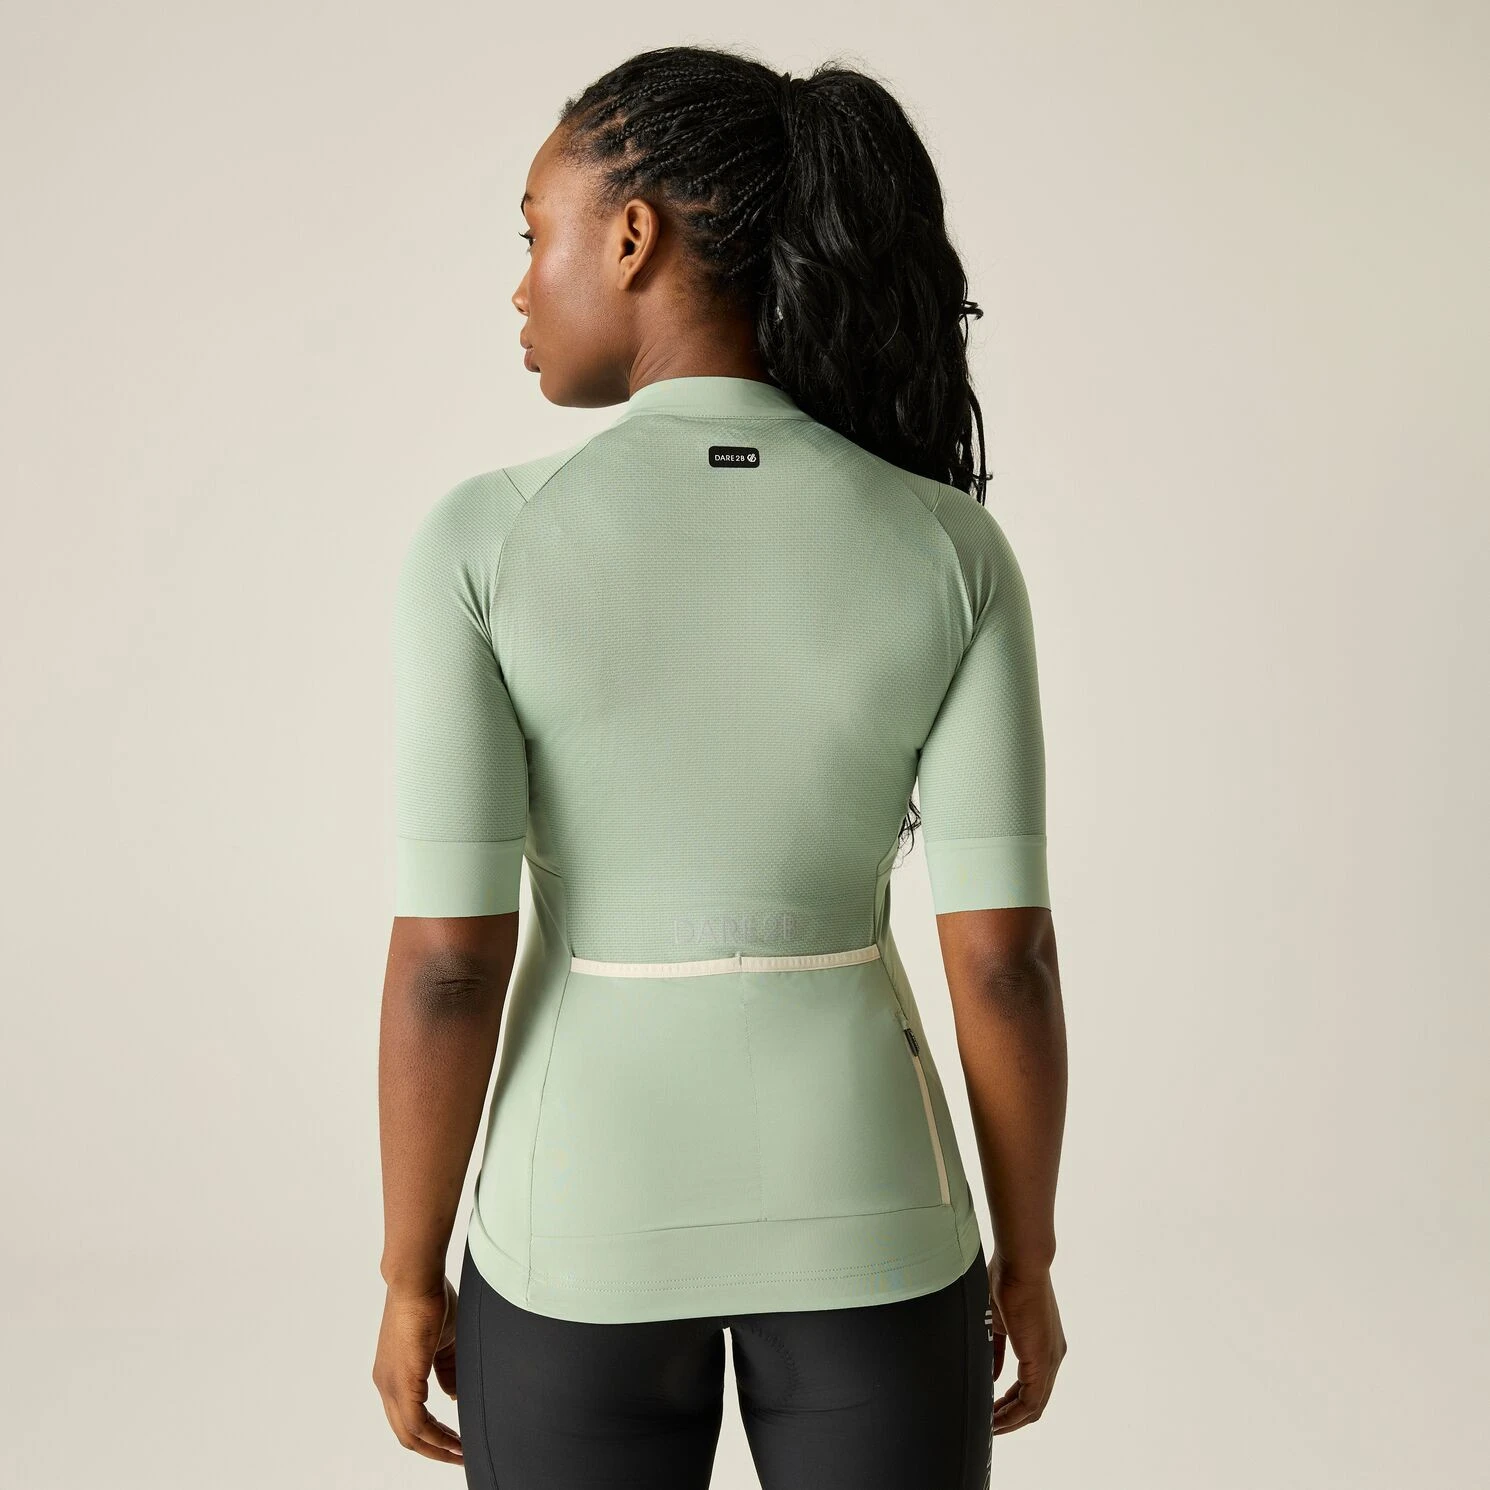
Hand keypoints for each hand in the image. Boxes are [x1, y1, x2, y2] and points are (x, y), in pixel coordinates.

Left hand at [372, 1275, 462, 1464]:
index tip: (455, 1442)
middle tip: (459, 1456)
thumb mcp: (443, 1343)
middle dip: (435, 1450)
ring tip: (462, 1453)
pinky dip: (437, 1437)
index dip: (432, 1434)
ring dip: (438, 1448)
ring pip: (410, 1434)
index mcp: (393, 1374)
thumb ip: (447, 1371)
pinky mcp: (402, 1381)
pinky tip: (456, 1440)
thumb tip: (453, 1397)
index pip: (408, 1417)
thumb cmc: (432, 1300)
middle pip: (406, 1434)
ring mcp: (390, 1384)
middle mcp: (386, 1384)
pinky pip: (417, 1423)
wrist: (418, 1279)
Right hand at [986, 1254, 1065, 1433]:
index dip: (1011, 1401)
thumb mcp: (998, 1321)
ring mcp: (1050, 1359)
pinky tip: (995, 1419)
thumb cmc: (1006, 1279)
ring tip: (990, 1427)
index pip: (1030, 1384)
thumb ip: (997, 1349)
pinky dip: (1012, 1414)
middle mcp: (1052, 1356)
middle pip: (1035, 1402)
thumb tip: (993, 1373)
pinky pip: (1030, 1402)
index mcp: (1042, 1344)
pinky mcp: (1042, 1361)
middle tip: (989, 1425)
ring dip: (1011, 1420)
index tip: (992, 1409)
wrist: (1020, 1262)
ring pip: (1034, 1406)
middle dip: (1011, 1417)